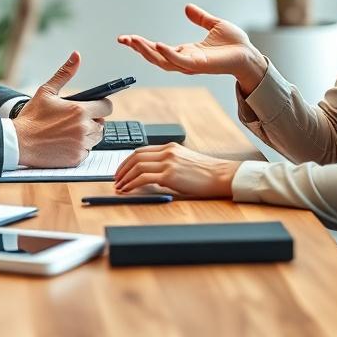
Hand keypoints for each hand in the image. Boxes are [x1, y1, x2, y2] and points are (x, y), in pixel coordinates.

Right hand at [13, 52, 112, 168]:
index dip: (102, 105)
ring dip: (88, 135)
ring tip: (71, 131)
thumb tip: (76, 55)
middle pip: (102, 124)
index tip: (95, 106)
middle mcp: (83, 128)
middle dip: (93, 121)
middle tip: (77, 120)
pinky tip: (66, 143)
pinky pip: (87, 152)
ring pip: (96, 138)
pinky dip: (80, 148)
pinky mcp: (76, 159)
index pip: (107, 107)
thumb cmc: (31, 116)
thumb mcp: (46, 91)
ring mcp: (80, 145)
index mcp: (79, 110)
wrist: (17, 143)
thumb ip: (64, 73)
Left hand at [113, 143, 240, 197]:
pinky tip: (128, 190)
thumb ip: (168, 163)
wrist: (220, 176)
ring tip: (119, 186)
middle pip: (136, 156)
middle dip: (122, 168)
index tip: (121, 170)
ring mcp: (168, 162)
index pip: (141, 150)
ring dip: (125, 177)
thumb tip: (150, 175)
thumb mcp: (184, 162)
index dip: (127, 161)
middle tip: (116, 179)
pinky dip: (132, 184)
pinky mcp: (169, 174)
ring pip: (137, 166)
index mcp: (170, 147)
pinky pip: (143, 177)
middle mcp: (167, 151)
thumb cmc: (205, 173)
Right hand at [117, 3, 267, 93]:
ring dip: (147, 52)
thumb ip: (200, 18)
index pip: (158, 50)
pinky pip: (180, 62)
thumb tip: (187, 8)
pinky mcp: (200, 65)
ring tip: (134, 42)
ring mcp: (191, 64)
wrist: (250, 55)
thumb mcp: (214, 25)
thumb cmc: (235, 44)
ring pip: (163, 61)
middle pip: (155, 57)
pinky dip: (168, 54)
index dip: (142, 45)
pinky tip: (157, 45)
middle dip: (139, 49)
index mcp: (186, 52)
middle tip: (124, 39)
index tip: (126, 38)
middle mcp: (186, 60)